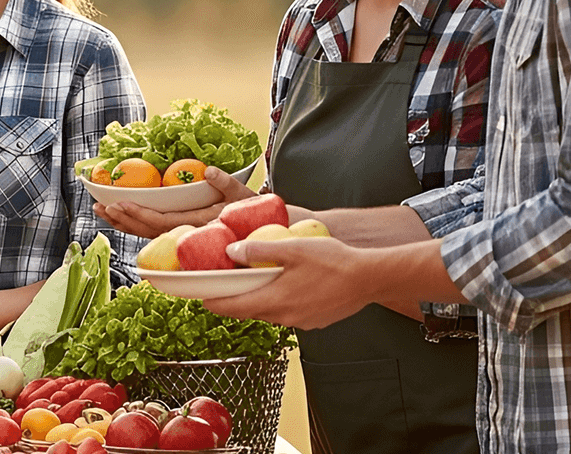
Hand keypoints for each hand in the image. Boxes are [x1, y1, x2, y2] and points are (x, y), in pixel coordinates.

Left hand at [94, 166, 257, 237]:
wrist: (262, 234)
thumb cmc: (256, 213)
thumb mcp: (243, 195)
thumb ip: (226, 182)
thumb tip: (209, 170)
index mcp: (197, 226)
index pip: (160, 223)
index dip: (138, 214)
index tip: (118, 204)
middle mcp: (186, 234)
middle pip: (147, 231)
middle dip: (121, 219)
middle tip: (99, 206)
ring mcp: (183, 236)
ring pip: (147, 233)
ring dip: (123, 222)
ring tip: (102, 210)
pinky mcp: (182, 233)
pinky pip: (153, 231)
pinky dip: (135, 223)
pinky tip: (121, 216)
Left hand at [201, 236, 375, 328]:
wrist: (371, 278)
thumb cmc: (334, 261)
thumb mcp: (292, 248)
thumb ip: (259, 249)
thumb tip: (231, 252)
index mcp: (275, 300)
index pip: (232, 308)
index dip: (212, 302)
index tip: (199, 295)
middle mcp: (284, 317)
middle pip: (247, 311)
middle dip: (232, 299)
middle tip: (222, 283)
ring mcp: (300, 321)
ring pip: (267, 313)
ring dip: (255, 299)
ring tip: (250, 280)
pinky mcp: (313, 321)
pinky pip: (286, 313)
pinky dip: (276, 301)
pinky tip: (282, 285)